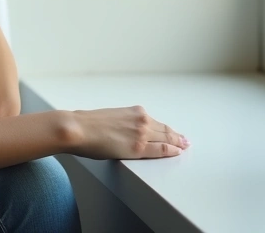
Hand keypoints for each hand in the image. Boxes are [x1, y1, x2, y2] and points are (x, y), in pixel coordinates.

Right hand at [64, 106, 188, 159]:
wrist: (78, 128)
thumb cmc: (87, 124)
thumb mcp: (111, 118)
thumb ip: (123, 124)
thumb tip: (125, 133)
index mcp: (134, 112)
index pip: (156, 123)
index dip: (168, 129)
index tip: (175, 133)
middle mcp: (142, 120)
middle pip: (165, 130)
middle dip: (177, 136)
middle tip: (185, 141)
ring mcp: (142, 134)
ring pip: (166, 139)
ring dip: (177, 143)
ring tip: (184, 147)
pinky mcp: (138, 147)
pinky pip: (161, 149)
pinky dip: (171, 151)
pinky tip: (178, 152)